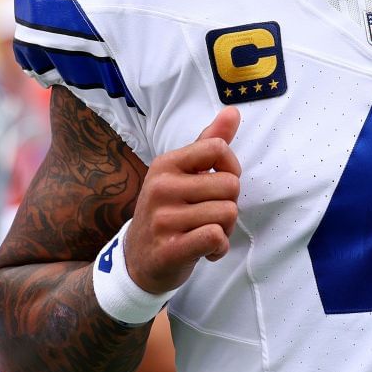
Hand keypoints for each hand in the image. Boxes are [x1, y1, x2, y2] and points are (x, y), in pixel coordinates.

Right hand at [125, 108, 241, 292]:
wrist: (138, 260)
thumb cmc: (169, 212)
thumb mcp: (182, 174)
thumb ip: (208, 143)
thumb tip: (233, 111)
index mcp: (166, 164)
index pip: (218, 149)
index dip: (230, 169)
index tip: (218, 185)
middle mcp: (161, 187)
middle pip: (230, 185)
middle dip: (229, 204)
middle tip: (208, 217)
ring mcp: (163, 219)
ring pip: (227, 213)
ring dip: (225, 229)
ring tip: (204, 233)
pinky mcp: (169, 249)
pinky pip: (215, 236)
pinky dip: (219, 247)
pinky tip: (206, 251)